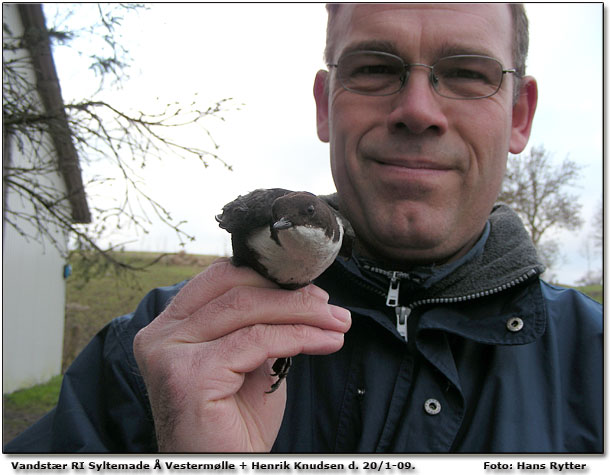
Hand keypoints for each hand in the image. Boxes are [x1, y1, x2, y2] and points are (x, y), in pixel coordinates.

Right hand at [133, 258, 350, 451]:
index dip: (268, 276)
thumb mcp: (247, 359)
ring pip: (247, 310)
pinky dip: (298, 336)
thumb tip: (301, 292)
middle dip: (290, 294)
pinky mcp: (190, 374)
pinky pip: (257, 341)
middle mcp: (161, 335)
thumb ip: (258, 324)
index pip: (220, 279)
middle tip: (329, 306)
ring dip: (302, 312)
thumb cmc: (235, 421)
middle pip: (234, 289)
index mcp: (170, 326)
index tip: (310, 290)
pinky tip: (325, 342)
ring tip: (336, 322)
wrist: (226, 469)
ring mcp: (170, 353)